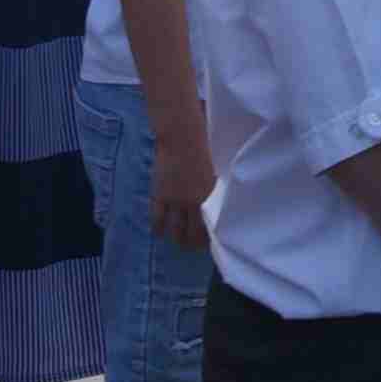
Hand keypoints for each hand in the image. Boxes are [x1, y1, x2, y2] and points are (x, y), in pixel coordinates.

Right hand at [150, 118, 216, 251]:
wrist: (182, 136)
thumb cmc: (206, 146)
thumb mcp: (219, 168)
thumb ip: (218, 185)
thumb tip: (222, 195)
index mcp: (214, 195)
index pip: (213, 225)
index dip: (212, 236)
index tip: (213, 241)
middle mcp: (196, 203)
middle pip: (194, 232)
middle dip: (194, 243)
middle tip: (194, 246)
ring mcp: (177, 201)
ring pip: (176, 230)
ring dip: (177, 239)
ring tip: (178, 242)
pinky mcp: (162, 196)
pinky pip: (158, 218)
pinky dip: (159, 228)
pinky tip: (160, 232)